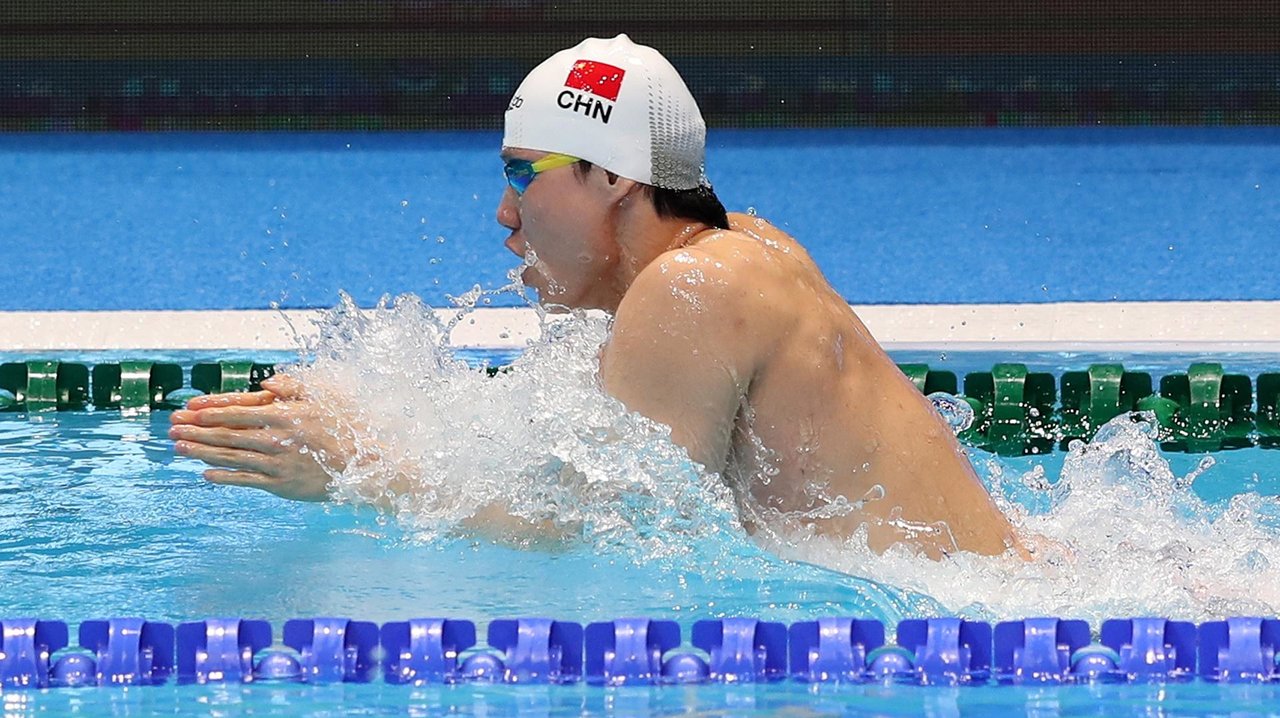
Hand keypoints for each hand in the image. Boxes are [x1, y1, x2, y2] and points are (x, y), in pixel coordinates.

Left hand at [168, 375, 352, 501]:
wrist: (362, 465)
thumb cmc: (344, 428)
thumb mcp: (323, 399)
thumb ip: (294, 388)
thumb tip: (267, 384)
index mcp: (284, 415)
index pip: (239, 411)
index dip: (211, 410)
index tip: (189, 409)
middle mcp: (276, 438)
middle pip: (227, 434)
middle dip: (196, 431)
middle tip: (171, 428)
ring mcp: (276, 463)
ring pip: (231, 456)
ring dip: (201, 452)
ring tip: (179, 448)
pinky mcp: (280, 484)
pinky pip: (245, 480)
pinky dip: (224, 477)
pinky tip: (205, 474)